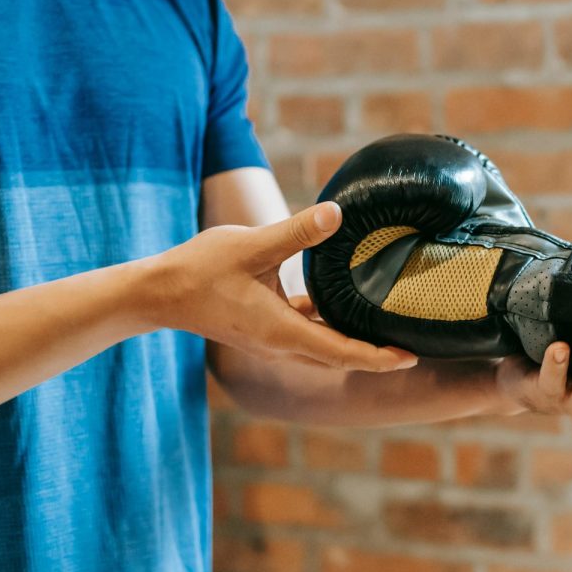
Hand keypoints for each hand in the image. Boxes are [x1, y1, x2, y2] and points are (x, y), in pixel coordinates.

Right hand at [144, 202, 416, 372]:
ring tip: (387, 330)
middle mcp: (282, 345)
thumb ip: (296, 232)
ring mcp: (272, 341)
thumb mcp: (252, 245)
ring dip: (355, 344)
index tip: (411, 358)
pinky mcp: (264, 330)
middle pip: (340, 357)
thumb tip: (337, 214)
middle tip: (413, 349)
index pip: (344, 352)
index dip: (380, 357)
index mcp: (284, 331)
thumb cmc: (200, 270)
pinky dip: (329, 327)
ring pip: (324, 348)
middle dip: (377, 356)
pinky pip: (307, 334)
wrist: (158, 293)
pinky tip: (341, 305)